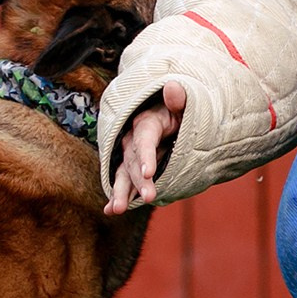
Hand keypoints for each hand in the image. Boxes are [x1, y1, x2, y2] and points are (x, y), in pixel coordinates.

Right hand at [105, 81, 185, 213]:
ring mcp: (131, 153)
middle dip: (139, 180)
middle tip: (149, 197)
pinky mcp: (132, 166)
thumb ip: (180, 99)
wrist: (174, 116)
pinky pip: (123, 180)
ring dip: (122, 192)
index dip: (146, 155)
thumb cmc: (182, 111)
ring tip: (117, 210)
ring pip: (123, 173)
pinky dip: (117, 195)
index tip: (149, 173)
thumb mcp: (186, 103)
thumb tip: (173, 86)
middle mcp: (133, 137)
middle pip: (133, 160)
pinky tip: (110, 210)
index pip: (144, 139)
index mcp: (147, 121)